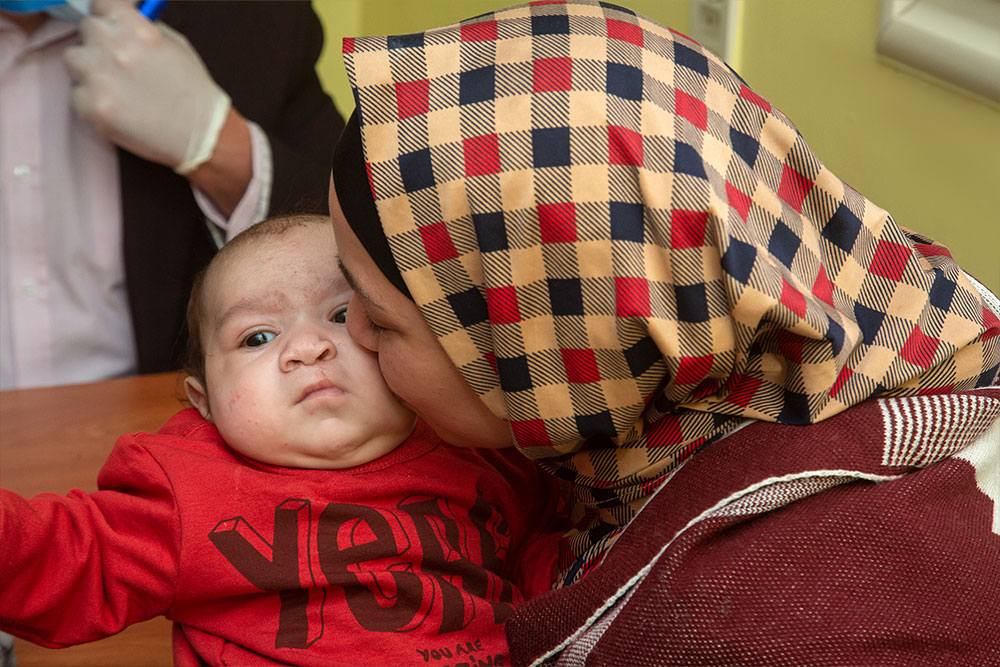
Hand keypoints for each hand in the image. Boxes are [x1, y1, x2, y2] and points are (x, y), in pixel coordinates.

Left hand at [63, 0, 230, 173]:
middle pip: (86, 30)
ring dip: (89, 69)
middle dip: (101, 43)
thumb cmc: (193, 92)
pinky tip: (118, 108)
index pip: (101, 4)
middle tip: (118, 62)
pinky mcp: (92, 107)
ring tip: (114, 86)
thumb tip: (120, 18)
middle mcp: (115, 49)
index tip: (113, 27)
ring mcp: (100, 79)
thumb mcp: (176, 46)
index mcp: (138, 29)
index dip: (108, 16)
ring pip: (73, 59)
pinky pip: (77, 94)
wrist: (203, 136)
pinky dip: (93, 101)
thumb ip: (142, 28)